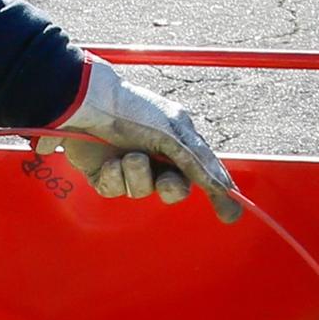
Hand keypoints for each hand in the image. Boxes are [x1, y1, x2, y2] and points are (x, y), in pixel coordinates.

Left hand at [39, 54, 241, 221]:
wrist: (89, 104)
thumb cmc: (135, 112)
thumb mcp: (175, 134)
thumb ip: (200, 164)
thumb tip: (225, 188)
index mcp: (176, 142)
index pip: (202, 174)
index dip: (215, 193)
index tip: (229, 215)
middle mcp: (154, 155)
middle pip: (173, 191)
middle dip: (170, 188)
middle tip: (165, 179)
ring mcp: (127, 167)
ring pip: (141, 191)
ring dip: (137, 175)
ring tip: (129, 155)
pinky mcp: (102, 175)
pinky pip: (114, 191)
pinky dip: (113, 176)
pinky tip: (108, 159)